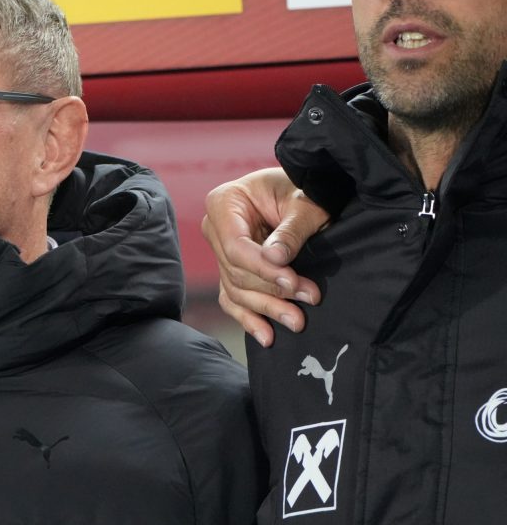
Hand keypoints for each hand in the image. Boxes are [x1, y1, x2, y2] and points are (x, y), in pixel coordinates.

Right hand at [201, 168, 328, 346]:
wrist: (306, 192)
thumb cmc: (305, 188)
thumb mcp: (305, 204)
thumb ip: (290, 231)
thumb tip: (275, 259)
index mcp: (224, 203)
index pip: (235, 246)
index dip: (262, 269)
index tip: (292, 282)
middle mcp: (215, 228)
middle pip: (235, 271)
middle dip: (272, 291)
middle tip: (308, 299)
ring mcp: (221, 251)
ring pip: (236, 289)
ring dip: (266, 308)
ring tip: (297, 320)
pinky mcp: (232, 270)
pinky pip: (233, 298)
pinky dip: (249, 318)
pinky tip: (267, 336)